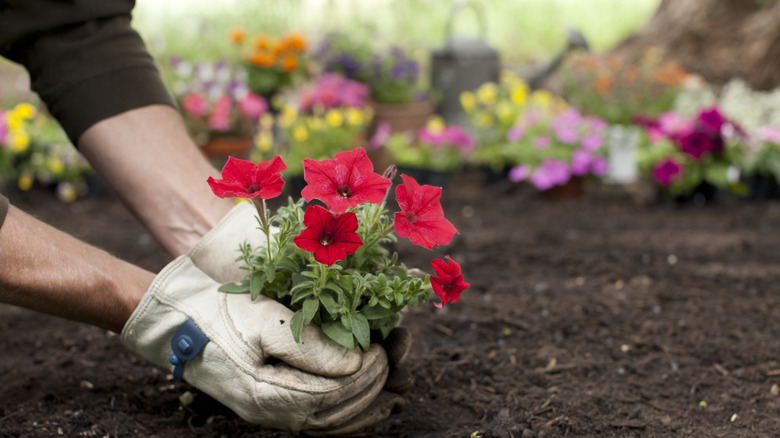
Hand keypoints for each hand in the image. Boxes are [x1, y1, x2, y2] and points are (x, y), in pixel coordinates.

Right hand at [185, 201, 414, 432]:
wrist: (177, 323)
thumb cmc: (220, 315)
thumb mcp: (265, 320)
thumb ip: (311, 346)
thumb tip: (355, 363)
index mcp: (267, 393)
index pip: (331, 396)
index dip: (364, 376)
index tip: (382, 351)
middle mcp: (269, 412)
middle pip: (335, 415)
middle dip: (371, 390)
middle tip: (391, 362)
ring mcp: (269, 413)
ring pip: (327, 426)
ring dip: (365, 412)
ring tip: (393, 396)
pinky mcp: (270, 405)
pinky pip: (315, 423)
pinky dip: (345, 418)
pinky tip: (364, 406)